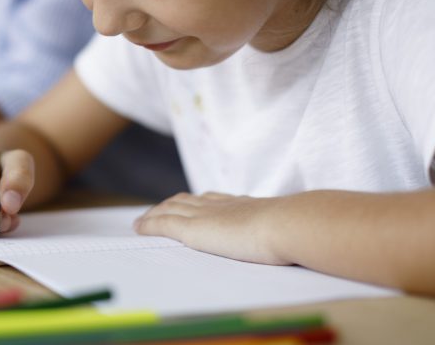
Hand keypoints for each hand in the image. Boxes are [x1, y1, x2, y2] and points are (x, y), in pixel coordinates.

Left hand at [134, 192, 290, 264]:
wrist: (286, 224)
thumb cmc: (294, 230)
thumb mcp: (287, 227)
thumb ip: (281, 230)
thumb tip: (296, 236)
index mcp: (242, 205)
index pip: (213, 199)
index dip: (197, 201)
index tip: (190, 203)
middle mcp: (220, 204)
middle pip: (187, 200)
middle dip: (170, 205)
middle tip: (158, 211)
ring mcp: (205, 215)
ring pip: (170, 209)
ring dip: (155, 214)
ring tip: (143, 221)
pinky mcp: (192, 229)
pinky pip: (163, 224)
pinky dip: (149, 224)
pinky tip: (138, 228)